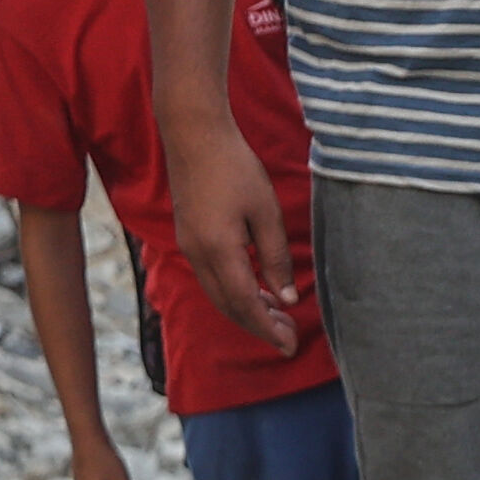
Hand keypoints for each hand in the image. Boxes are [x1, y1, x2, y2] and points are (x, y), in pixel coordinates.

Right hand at [167, 129, 307, 352]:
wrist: (194, 134)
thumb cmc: (234, 167)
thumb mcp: (266, 212)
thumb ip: (276, 258)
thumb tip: (286, 299)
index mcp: (218, 250)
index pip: (244, 305)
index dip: (268, 329)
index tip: (289, 345)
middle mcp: (198, 254)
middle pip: (229, 306)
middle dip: (259, 326)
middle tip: (289, 336)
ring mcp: (189, 246)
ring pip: (218, 294)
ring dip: (247, 310)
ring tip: (278, 317)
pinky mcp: (189, 236)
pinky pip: (212, 278)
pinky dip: (234, 292)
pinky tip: (256, 290)